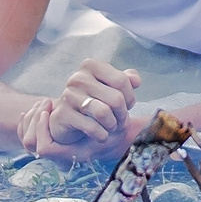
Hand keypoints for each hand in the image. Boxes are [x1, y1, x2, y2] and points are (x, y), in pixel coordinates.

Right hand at [17, 58, 141, 159]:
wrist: (67, 121)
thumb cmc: (93, 102)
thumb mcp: (111, 88)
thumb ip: (125, 80)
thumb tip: (136, 80)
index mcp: (90, 66)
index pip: (122, 80)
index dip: (130, 97)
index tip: (127, 105)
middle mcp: (78, 78)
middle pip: (116, 98)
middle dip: (123, 114)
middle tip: (120, 120)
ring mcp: (68, 95)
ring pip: (104, 112)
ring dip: (113, 125)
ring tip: (111, 126)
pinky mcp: (63, 114)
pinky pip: (93, 127)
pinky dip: (102, 135)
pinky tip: (101, 135)